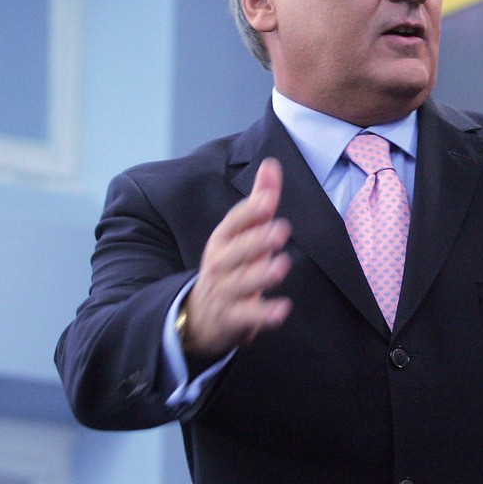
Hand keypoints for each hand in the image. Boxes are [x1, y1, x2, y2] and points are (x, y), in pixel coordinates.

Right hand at [182, 158, 292, 357]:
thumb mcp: (241, 232)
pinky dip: (263, 315)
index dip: (249, 212)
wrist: (199, 314)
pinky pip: (246, 317)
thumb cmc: (230, 264)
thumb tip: (271, 164)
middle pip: (235, 253)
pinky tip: (282, 310)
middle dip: (256, 241)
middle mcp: (220, 264)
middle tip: (280, 230)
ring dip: (260, 275)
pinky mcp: (232, 319)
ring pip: (240, 284)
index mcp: (223, 240)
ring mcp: (224, 292)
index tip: (269, 200)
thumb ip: (259, 200)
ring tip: (281, 265)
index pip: (232, 224)